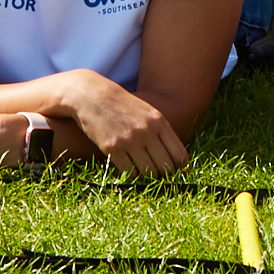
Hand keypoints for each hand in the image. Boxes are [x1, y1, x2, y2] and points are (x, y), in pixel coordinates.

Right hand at [61, 71, 190, 177]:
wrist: (94, 96)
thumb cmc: (123, 107)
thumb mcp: (148, 113)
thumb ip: (161, 132)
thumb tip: (176, 159)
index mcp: (159, 121)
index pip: (179, 155)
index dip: (179, 169)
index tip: (173, 173)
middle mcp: (147, 131)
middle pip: (165, 167)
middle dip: (162, 175)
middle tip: (156, 176)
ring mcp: (130, 140)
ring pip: (148, 172)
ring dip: (147, 177)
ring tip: (142, 173)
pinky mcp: (113, 148)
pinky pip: (129, 172)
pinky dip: (131, 175)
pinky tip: (128, 169)